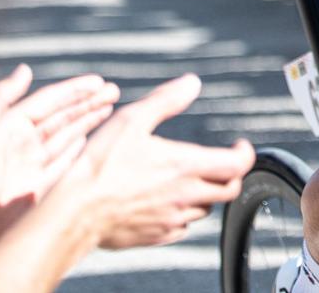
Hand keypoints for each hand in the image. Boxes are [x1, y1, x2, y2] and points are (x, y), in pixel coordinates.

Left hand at [0, 65, 120, 257]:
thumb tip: (25, 68)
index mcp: (14, 125)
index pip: (51, 101)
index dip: (75, 90)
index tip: (99, 81)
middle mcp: (27, 142)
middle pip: (65, 116)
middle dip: (90, 102)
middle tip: (115, 91)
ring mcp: (35, 164)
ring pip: (70, 136)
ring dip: (90, 121)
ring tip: (111, 108)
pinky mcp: (41, 186)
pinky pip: (67, 163)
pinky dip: (82, 150)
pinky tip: (93, 139)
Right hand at [58, 74, 253, 250]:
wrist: (73, 212)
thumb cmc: (99, 166)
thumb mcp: (131, 120)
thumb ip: (165, 100)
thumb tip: (192, 82)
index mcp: (185, 166)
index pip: (238, 165)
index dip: (245, 154)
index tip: (238, 146)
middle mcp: (185, 195)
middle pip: (229, 189)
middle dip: (230, 174)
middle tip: (220, 162)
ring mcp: (172, 219)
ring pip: (205, 209)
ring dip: (205, 193)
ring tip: (188, 178)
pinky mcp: (158, 236)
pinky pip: (183, 227)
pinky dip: (183, 213)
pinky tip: (167, 201)